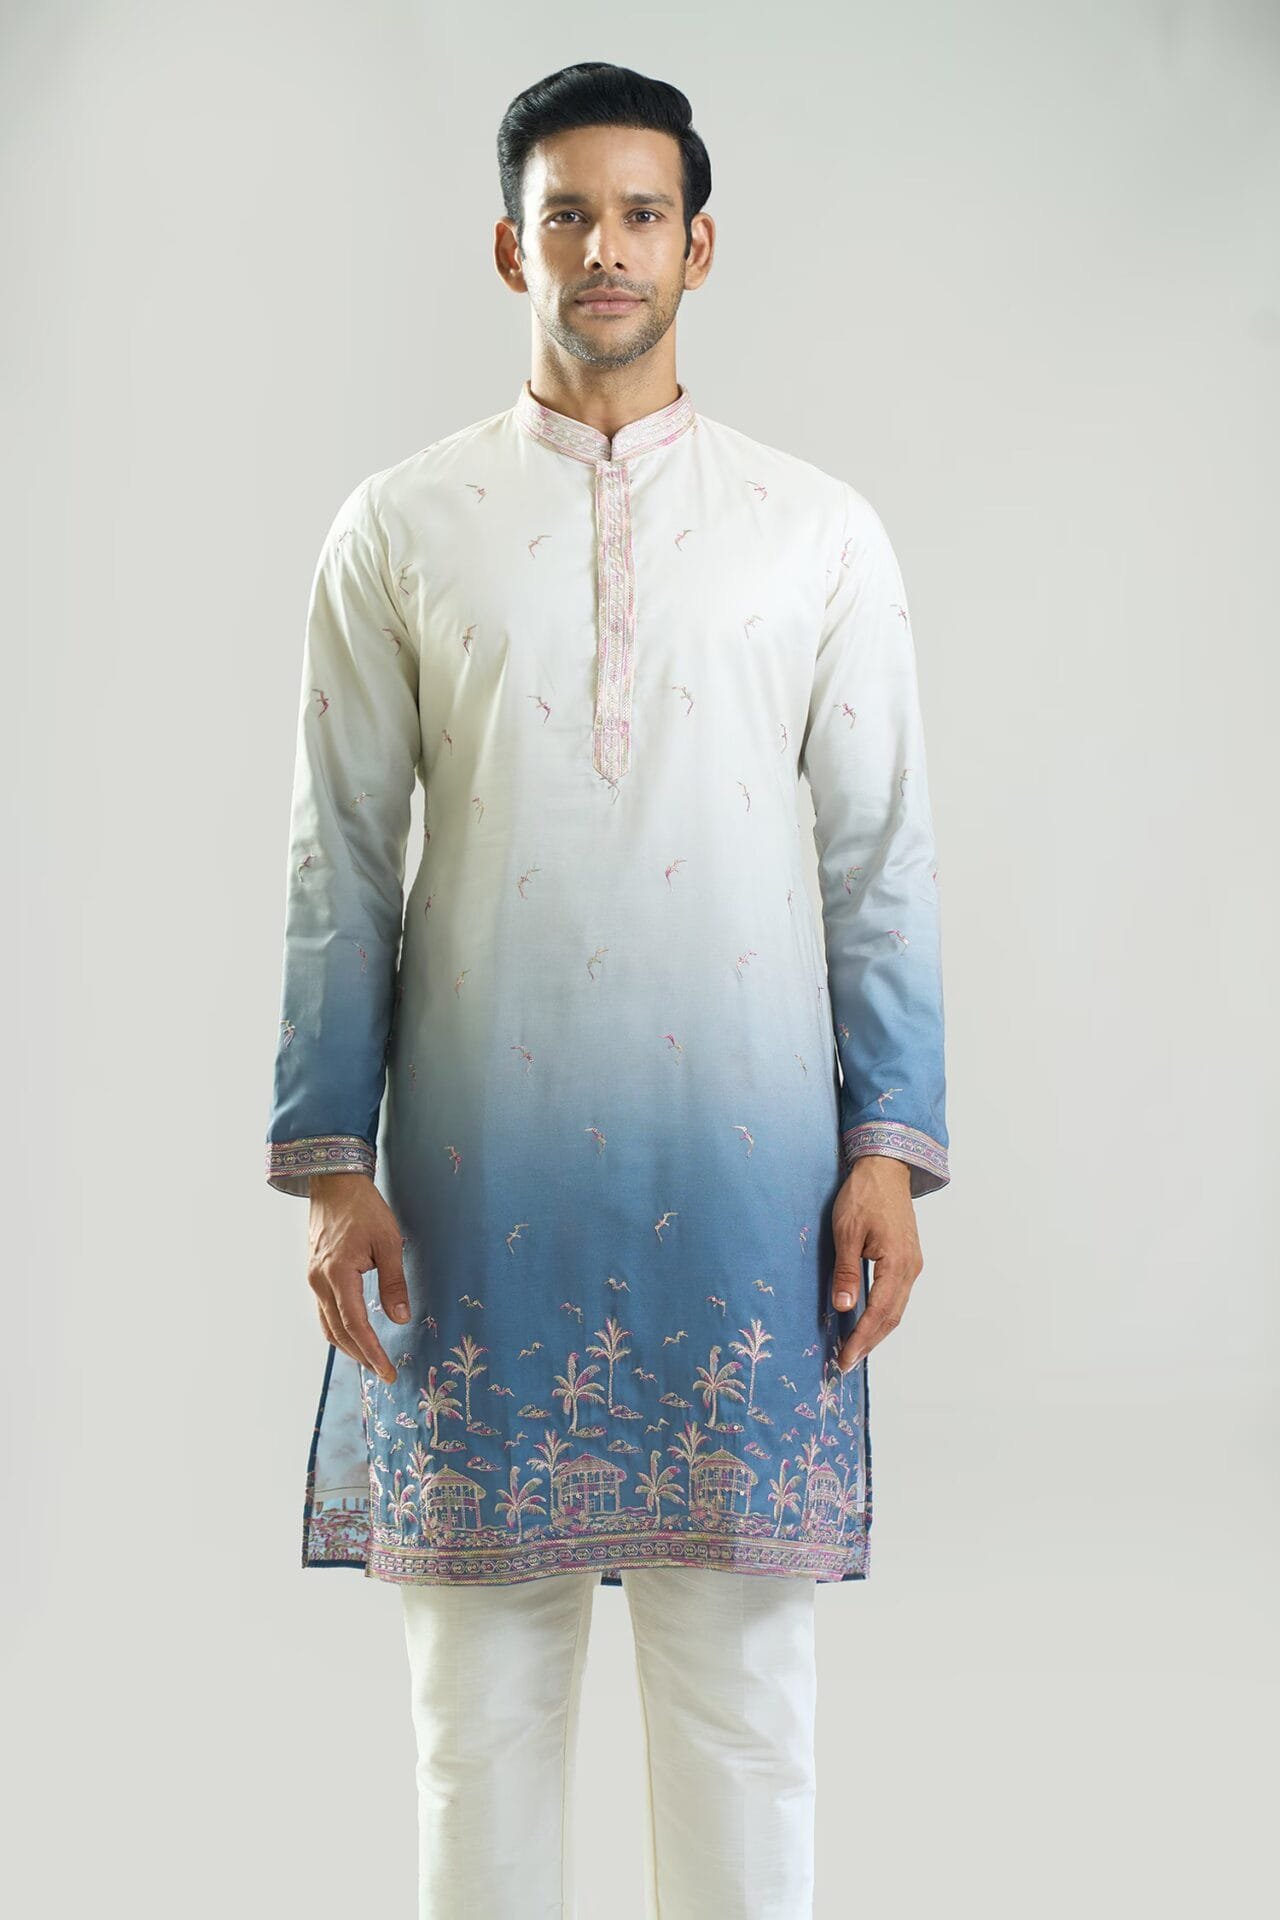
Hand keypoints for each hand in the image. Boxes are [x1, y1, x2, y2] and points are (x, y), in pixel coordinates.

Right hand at [306, 1173, 410, 1384]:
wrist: (334, 1183)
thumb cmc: (364, 1208)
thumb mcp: (388, 1241)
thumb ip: (394, 1282)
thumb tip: (401, 1318)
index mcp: (337, 1274)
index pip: (355, 1325)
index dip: (372, 1352)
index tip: (387, 1371)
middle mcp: (319, 1281)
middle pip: (339, 1332)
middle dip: (362, 1356)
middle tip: (383, 1372)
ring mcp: (313, 1279)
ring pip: (328, 1325)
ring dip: (348, 1346)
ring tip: (371, 1360)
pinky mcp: (314, 1274)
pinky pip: (324, 1312)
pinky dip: (339, 1329)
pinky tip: (354, 1335)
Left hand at [830, 1156, 922, 1371]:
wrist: (886, 1167)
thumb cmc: (864, 1195)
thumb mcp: (847, 1233)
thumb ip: (846, 1272)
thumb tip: (845, 1307)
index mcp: (897, 1263)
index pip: (879, 1312)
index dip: (862, 1339)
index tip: (845, 1359)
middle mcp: (910, 1267)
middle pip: (892, 1316)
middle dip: (870, 1343)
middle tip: (847, 1363)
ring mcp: (912, 1263)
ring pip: (897, 1308)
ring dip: (877, 1331)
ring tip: (856, 1349)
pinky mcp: (908, 1257)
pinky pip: (898, 1294)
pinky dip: (883, 1313)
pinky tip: (868, 1320)